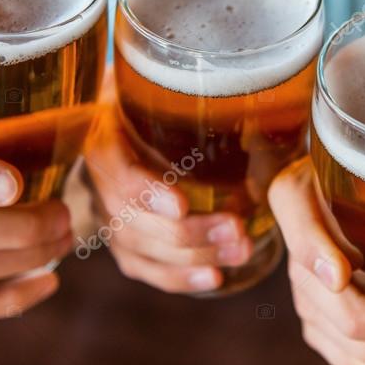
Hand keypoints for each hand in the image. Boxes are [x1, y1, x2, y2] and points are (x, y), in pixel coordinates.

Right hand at [82, 71, 252, 293]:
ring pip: (142, 248)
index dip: (146, 191)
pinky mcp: (121, 241)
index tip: (181, 204)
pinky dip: (179, 278)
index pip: (116, 169)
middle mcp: (97, 178)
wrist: (128, 109)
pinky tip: (214, 279)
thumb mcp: (167, 86)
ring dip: (194, 256)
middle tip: (237, 228)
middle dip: (189, 231)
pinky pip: (144, 268)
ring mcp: (106, 214)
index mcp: (104, 134)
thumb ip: (199, 98)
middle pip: (134, 218)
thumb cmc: (160, 95)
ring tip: (241, 249)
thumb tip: (267, 109)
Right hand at [269, 157, 364, 364]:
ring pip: (319, 316)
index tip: (343, 274)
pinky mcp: (320, 306)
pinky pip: (325, 340)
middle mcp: (308, 224)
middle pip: (309, 277)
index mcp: (322, 178)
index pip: (293, 204)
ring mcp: (309, 271)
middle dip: (359, 315)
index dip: (310, 241)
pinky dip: (355, 364)